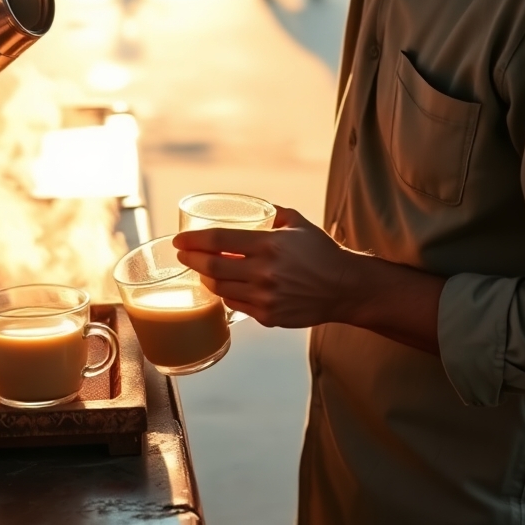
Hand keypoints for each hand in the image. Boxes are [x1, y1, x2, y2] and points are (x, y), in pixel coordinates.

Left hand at [175, 206, 444, 351]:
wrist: (345, 288)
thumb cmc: (322, 253)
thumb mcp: (297, 223)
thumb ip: (272, 214)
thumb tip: (253, 208)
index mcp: (269, 244)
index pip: (219, 240)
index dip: (194, 240)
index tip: (179, 240)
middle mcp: (264, 272)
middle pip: (212, 267)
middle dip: (191, 260)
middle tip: (182, 255)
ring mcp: (265, 297)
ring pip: (220, 289)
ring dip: (206, 279)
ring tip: (201, 271)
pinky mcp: (268, 316)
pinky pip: (236, 305)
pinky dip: (225, 295)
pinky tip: (223, 287)